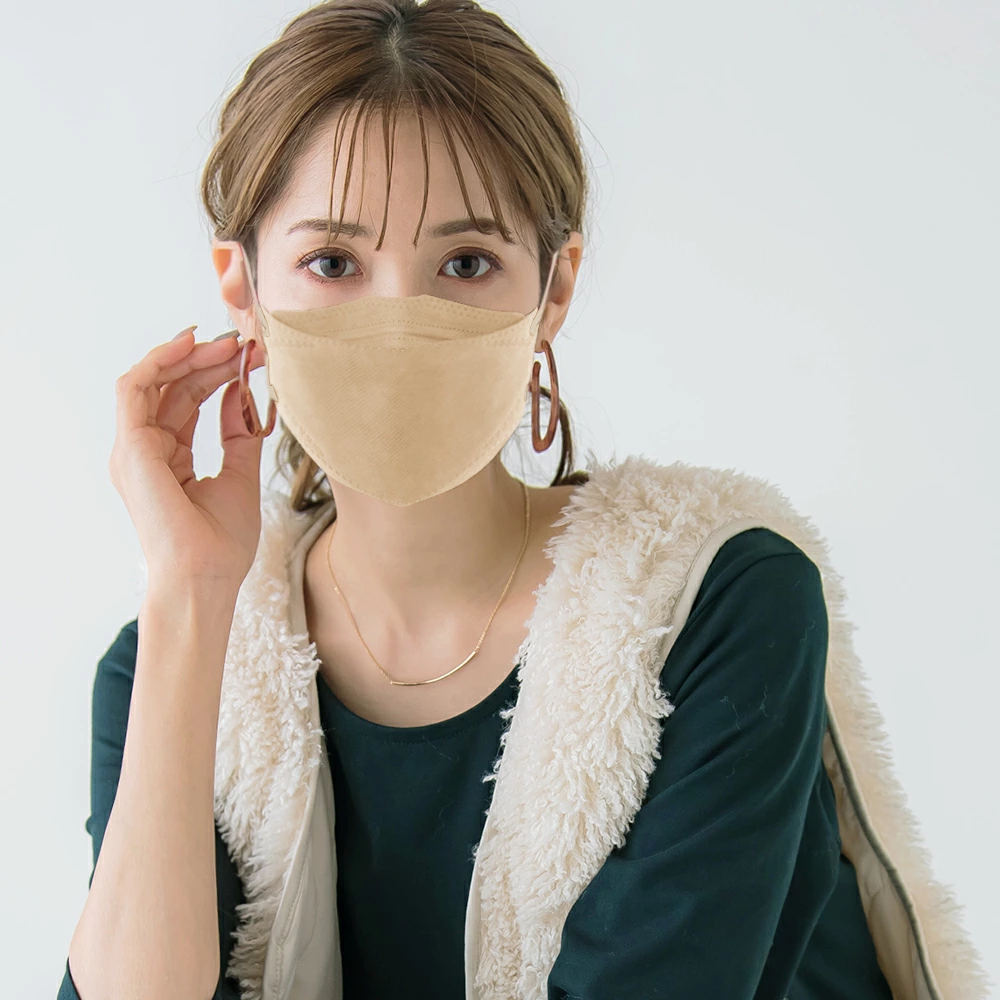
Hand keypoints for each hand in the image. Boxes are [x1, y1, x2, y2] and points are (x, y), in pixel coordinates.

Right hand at [108, 326, 270, 587]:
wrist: (206, 576)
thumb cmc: (221, 542)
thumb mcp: (241, 475)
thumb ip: (238, 433)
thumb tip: (239, 392)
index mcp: (167, 458)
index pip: (186, 400)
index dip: (215, 374)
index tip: (250, 358)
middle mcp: (144, 450)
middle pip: (170, 387)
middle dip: (207, 359)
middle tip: (244, 344)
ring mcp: (133, 449)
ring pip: (152, 381)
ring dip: (188, 355)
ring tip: (227, 344)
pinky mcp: (131, 448)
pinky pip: (134, 388)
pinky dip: (160, 361)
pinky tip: (192, 347)